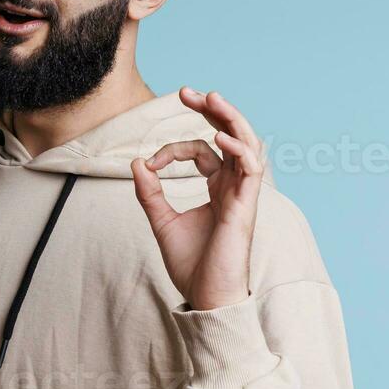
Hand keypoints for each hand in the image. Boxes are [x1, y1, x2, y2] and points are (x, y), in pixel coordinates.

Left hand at [130, 86, 266, 310]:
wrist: (206, 296)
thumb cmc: (192, 264)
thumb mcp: (162, 222)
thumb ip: (150, 193)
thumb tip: (136, 163)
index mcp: (218, 187)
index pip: (201, 150)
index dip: (173, 149)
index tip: (148, 166)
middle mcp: (234, 186)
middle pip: (231, 135)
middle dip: (212, 110)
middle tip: (187, 92)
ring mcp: (243, 194)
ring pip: (247, 144)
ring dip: (231, 118)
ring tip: (212, 98)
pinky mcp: (246, 206)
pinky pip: (251, 168)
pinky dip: (238, 149)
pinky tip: (219, 137)